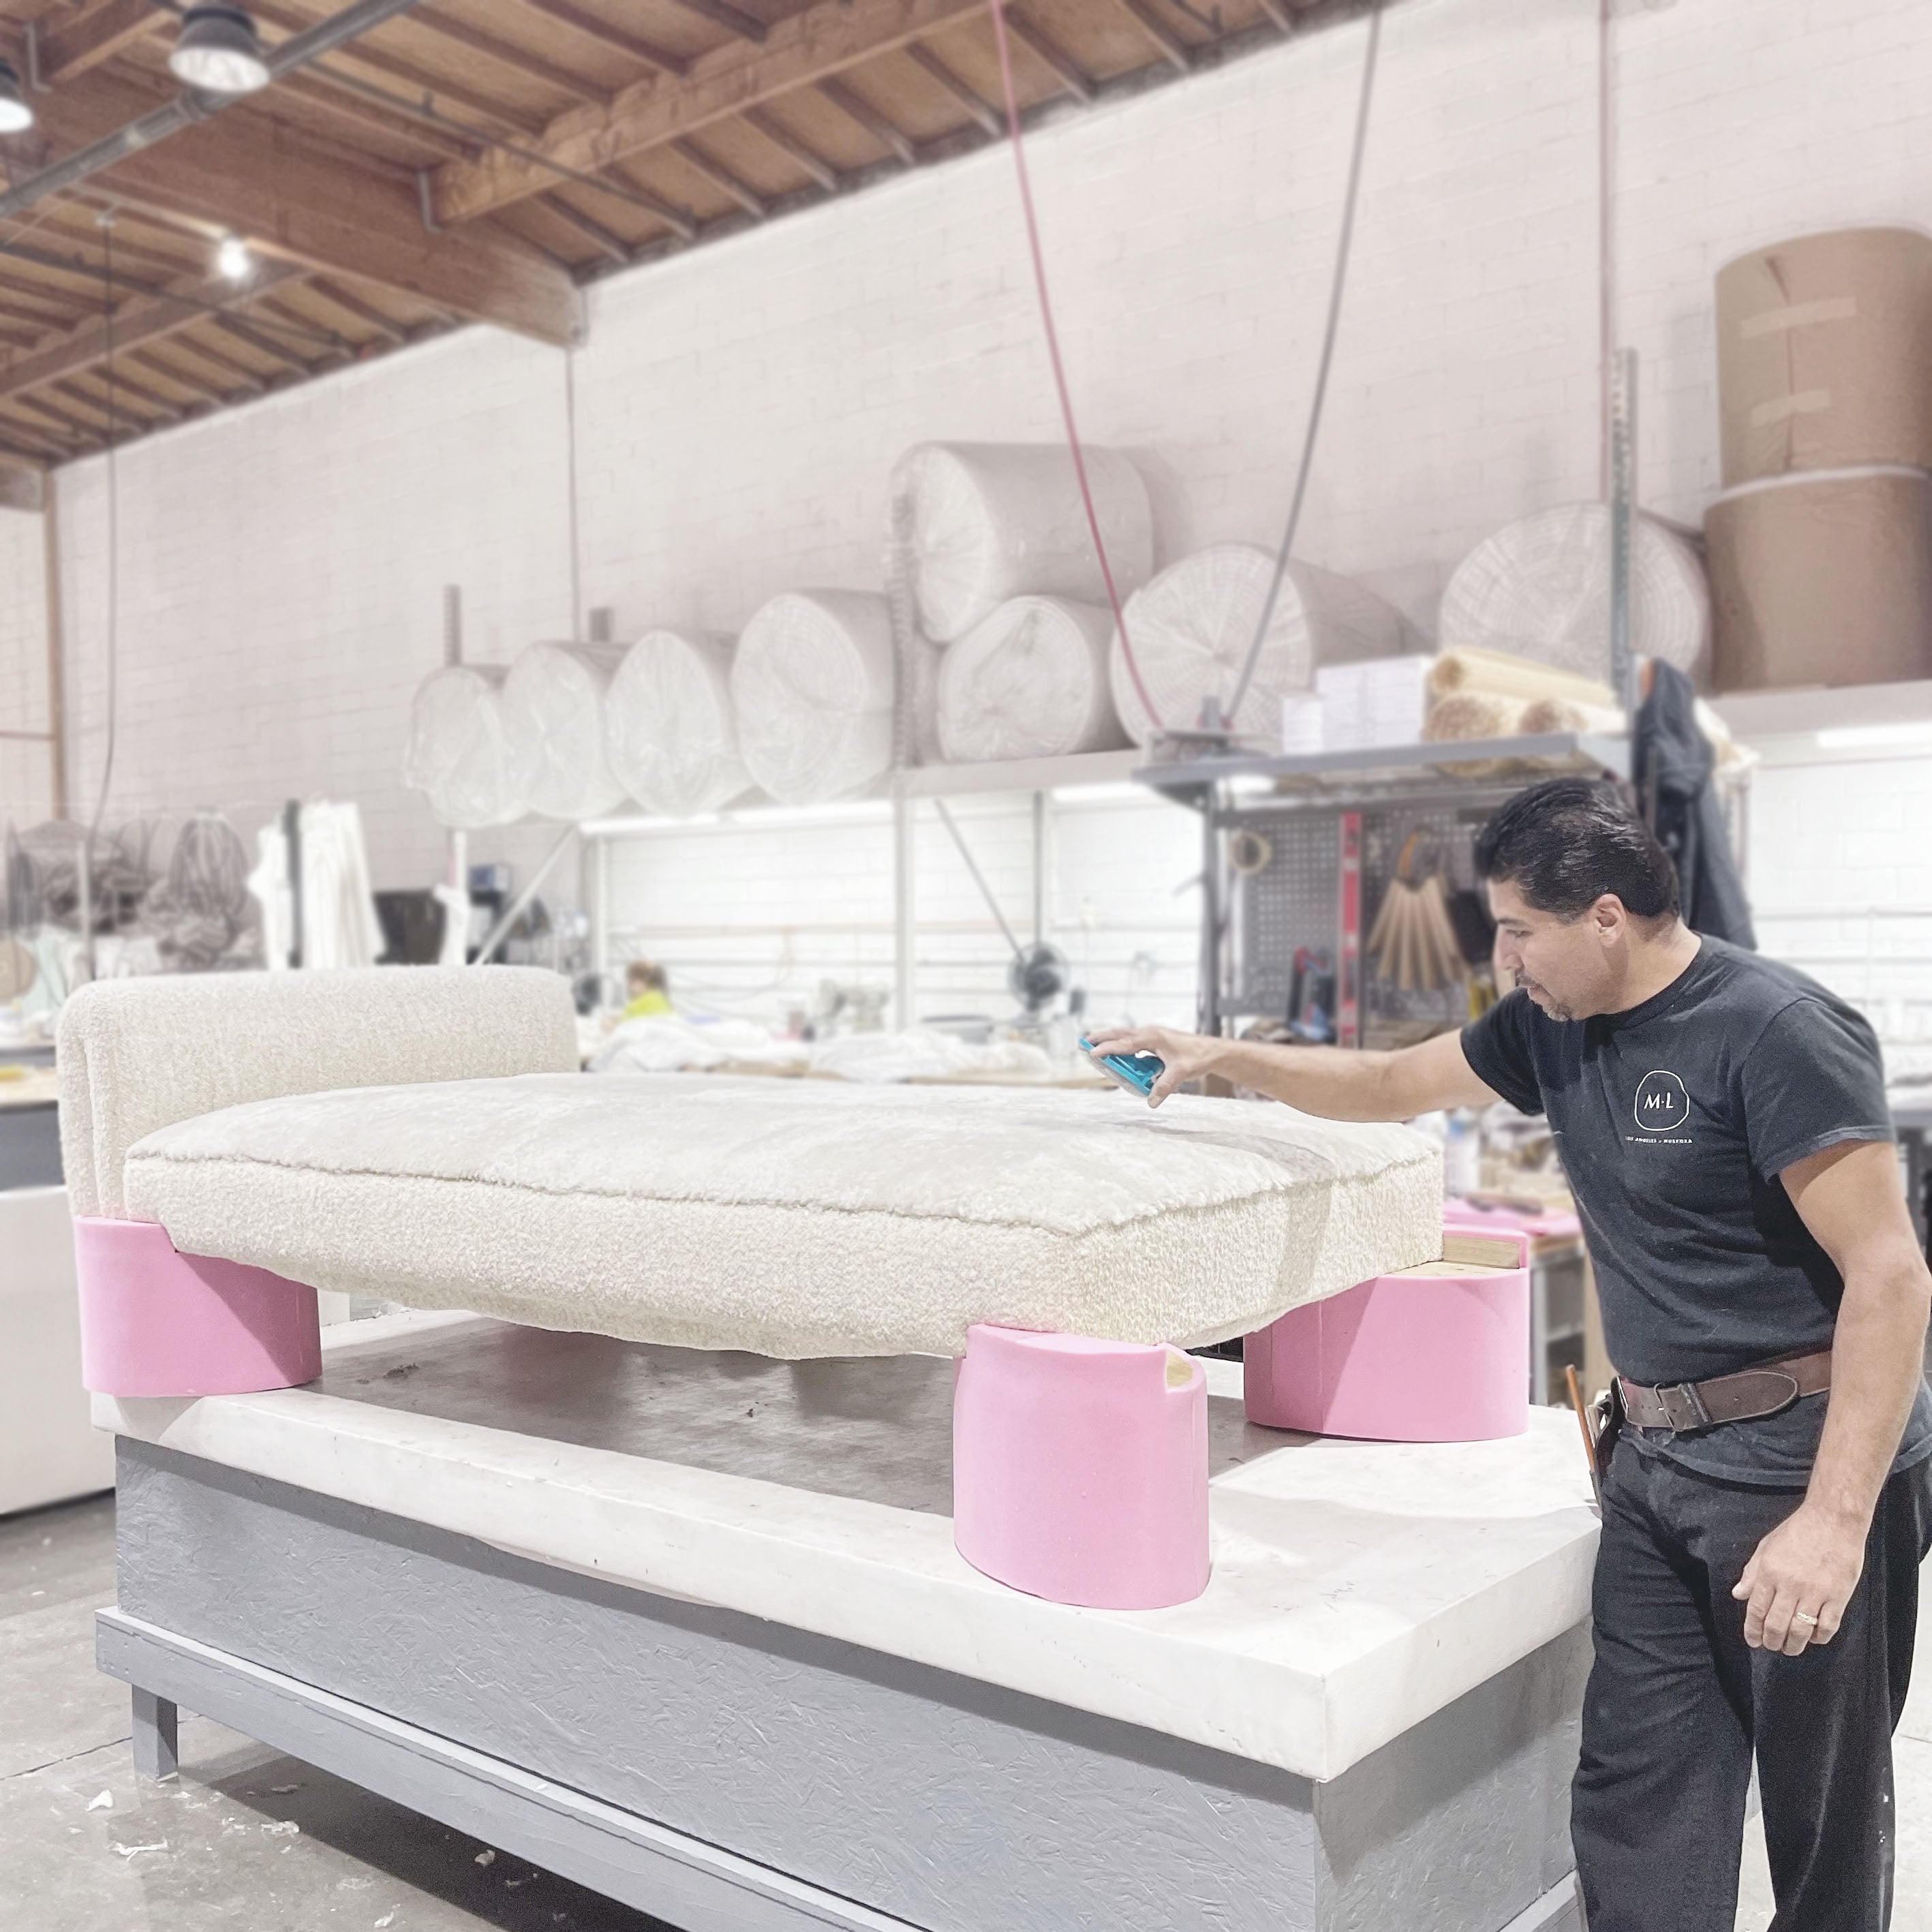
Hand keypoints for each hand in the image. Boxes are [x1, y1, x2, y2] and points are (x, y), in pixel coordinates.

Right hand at [1084, 1026, 1221, 1106]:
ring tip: (1092, 1046)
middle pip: (1120, 1033)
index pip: (1125, 1043)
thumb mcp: (1180, 1073)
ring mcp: (1152, 1036)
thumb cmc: (1198, 1057)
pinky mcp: (1155, 1041)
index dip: (1108, 1048)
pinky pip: (1133, 1043)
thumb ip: (1164, 1086)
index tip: (1092, 1053)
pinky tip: (1117, 1055)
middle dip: (1100, 1038)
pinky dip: (1121, 1046)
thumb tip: (1151, 1102)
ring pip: (1125, 1036)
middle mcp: (1150, 1033)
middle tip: (1082, 1043)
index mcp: (1153, 1037)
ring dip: (1109, 1040)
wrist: (1213, 1051)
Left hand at [1731, 1502, 1867, 1654]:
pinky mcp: (1838, 1597)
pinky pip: (1827, 1626)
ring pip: (1801, 1630)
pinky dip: (1819, 1638)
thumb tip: (1738, 1594)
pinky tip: (1814, 1638)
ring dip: (1793, 1645)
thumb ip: (1752, 1572)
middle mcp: (1790, 1586)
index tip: (1753, 1640)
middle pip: (1777, 1624)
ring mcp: (1815, 1593)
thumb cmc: (1798, 1530)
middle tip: (1771, 1646)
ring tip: (1789, 1648)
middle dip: (1771, 1641)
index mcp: (1770, 1572)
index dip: (1752, 1629)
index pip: (1756, 1609)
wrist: (1833, 1520)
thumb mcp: (1767, 1546)